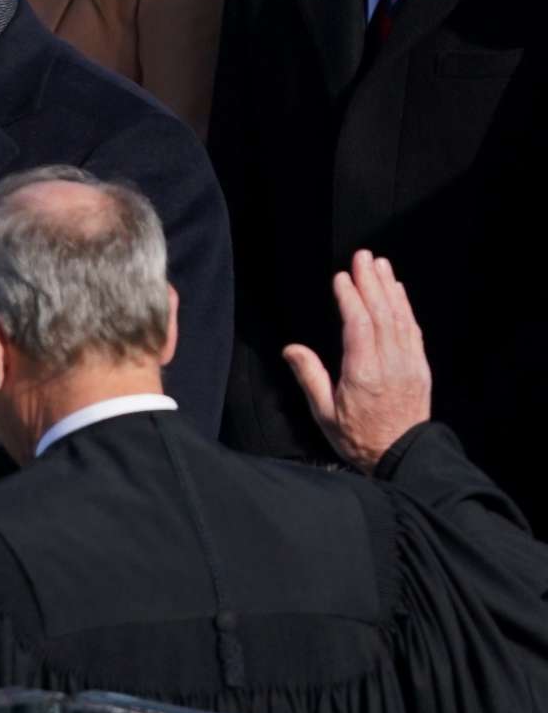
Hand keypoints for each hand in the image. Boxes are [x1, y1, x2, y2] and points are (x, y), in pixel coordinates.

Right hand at [284, 249, 432, 471]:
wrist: (402, 456)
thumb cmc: (358, 437)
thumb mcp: (324, 413)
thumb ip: (310, 376)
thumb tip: (292, 348)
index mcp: (363, 375)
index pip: (359, 327)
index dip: (351, 299)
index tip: (341, 277)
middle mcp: (390, 365)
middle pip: (382, 315)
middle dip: (371, 282)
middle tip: (362, 256)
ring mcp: (409, 364)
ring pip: (400, 318)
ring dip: (390, 288)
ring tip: (379, 264)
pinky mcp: (420, 367)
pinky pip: (413, 330)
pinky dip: (405, 307)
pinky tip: (397, 291)